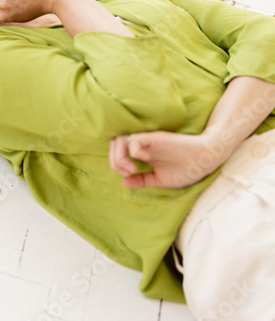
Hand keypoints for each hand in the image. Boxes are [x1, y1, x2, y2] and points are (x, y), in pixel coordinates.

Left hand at [108, 131, 225, 188]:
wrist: (206, 159)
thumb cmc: (186, 168)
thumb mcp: (160, 178)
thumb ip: (142, 180)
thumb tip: (123, 182)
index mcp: (142, 153)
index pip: (116, 152)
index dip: (115, 164)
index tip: (128, 175)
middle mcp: (142, 145)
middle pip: (114, 144)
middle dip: (114, 160)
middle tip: (128, 172)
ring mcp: (148, 140)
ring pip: (120, 140)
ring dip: (120, 156)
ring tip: (131, 169)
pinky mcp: (155, 138)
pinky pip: (134, 139)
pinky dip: (133, 150)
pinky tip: (144, 160)